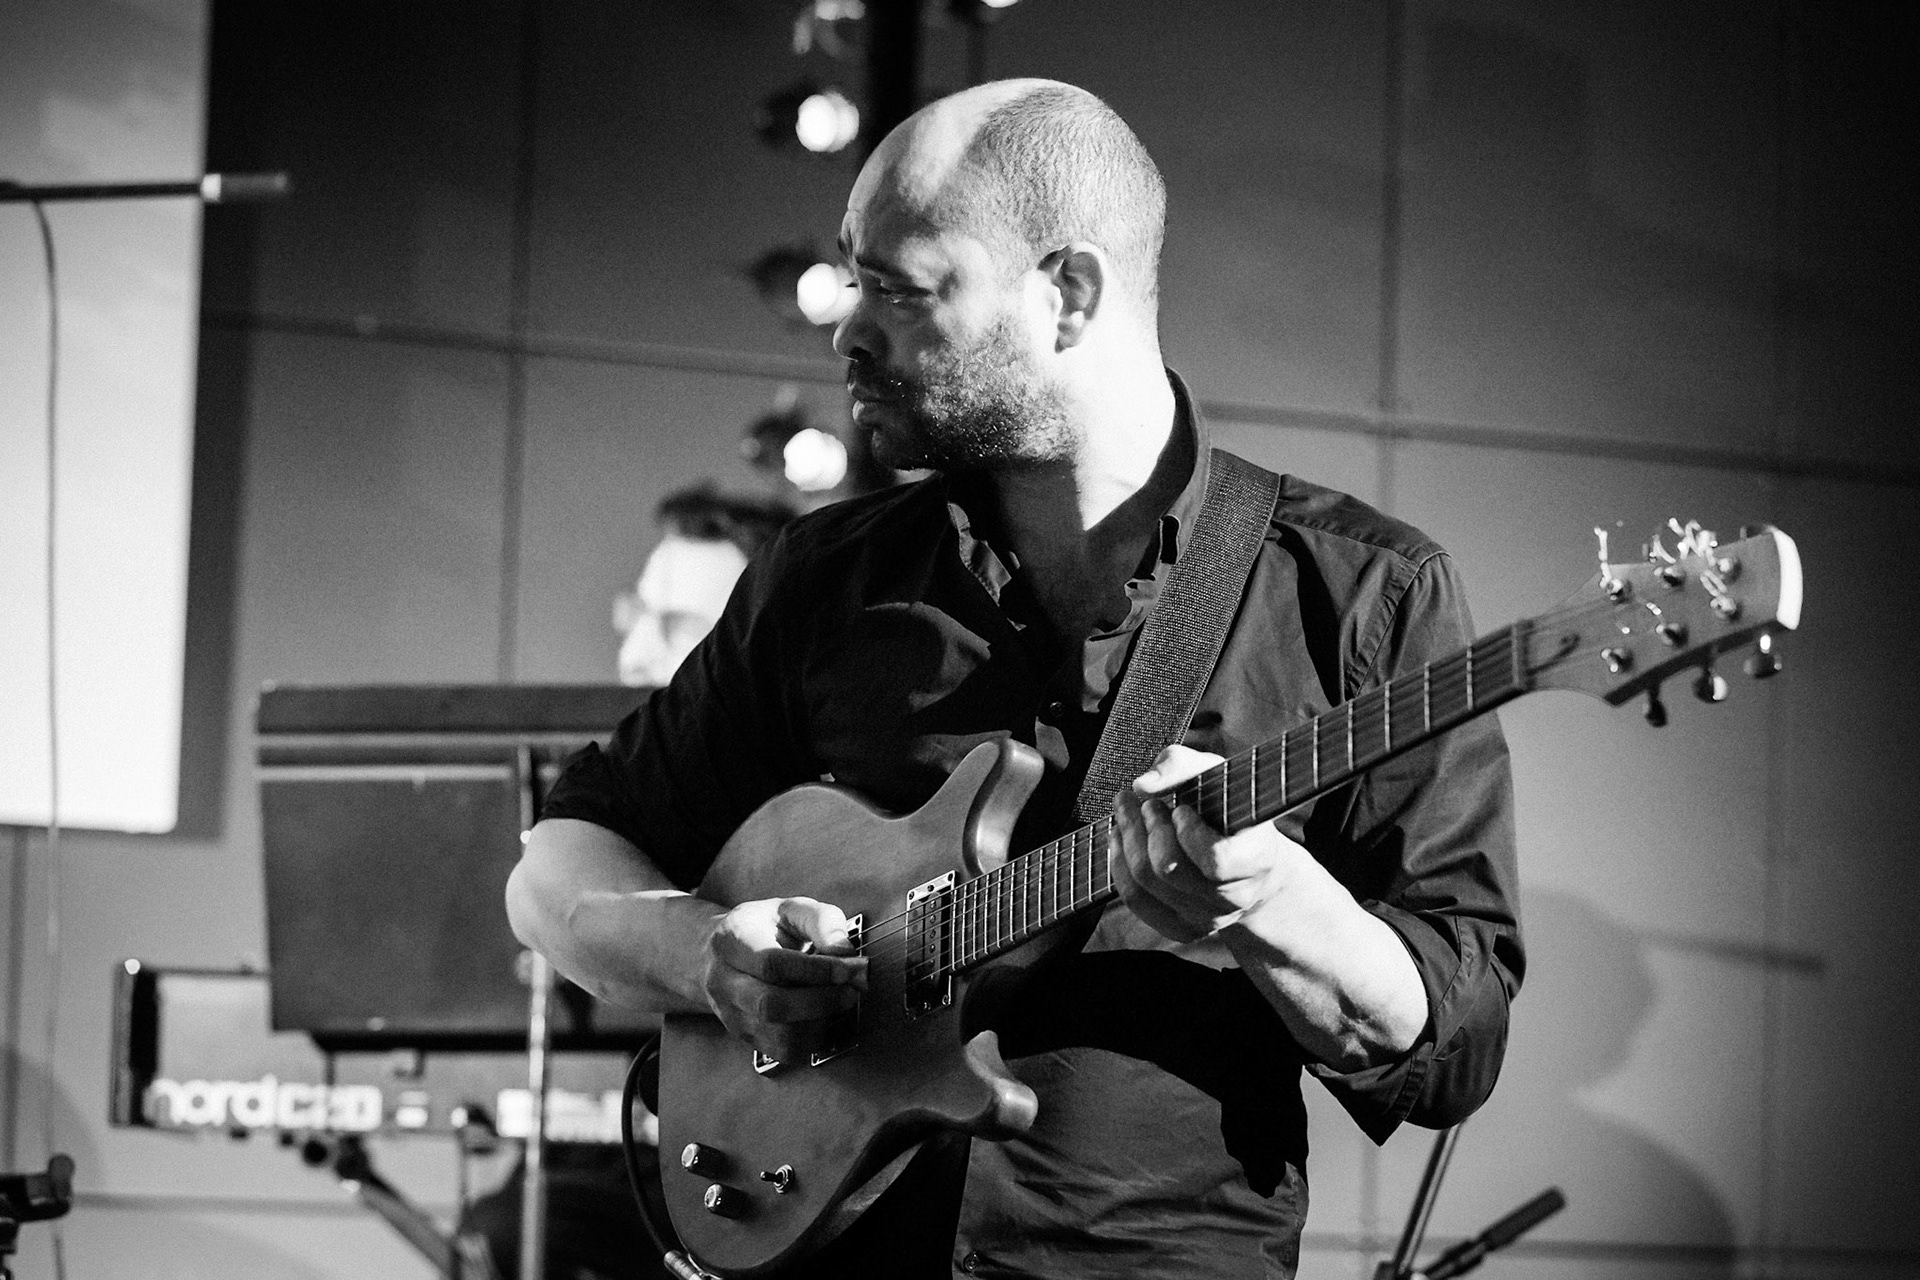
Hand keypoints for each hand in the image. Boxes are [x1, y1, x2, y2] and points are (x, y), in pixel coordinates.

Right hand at [698, 897, 867, 1061]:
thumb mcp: (790, 908)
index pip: (771, 963)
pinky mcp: (746, 1037)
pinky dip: (812, 1039)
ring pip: (778, 1035)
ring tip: (838, 1001)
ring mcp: (731, 1014)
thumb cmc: (761, 928)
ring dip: (820, 1022)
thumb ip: (820, 920)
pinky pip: (783, 1052)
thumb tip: (842, 950)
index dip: (815, 970)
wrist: (721, 953)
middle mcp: (724, 981)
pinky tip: (822, 1018)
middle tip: (850, 990)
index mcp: (732, 941)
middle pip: (770, 1005)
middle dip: (821, 1001)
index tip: (846, 969)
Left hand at [1110, 745, 1307, 943]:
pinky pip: (1135, 900)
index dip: (1188, 832)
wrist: (1251, 858)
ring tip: (1129, 813)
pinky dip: (1118, 864)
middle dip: (1148, 827)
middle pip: (1167, 869)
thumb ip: (1181, 765)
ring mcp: (1208, 919)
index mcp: (1257, 861)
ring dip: (1128, 840)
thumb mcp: (1218, 773)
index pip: (1215, 860)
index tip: (1181, 808)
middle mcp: (1234, 898)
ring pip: (1145, 884)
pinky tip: (1121, 840)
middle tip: (1149, 805)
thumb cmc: (1232, 808)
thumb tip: (1141, 785)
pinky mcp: (1182, 929)